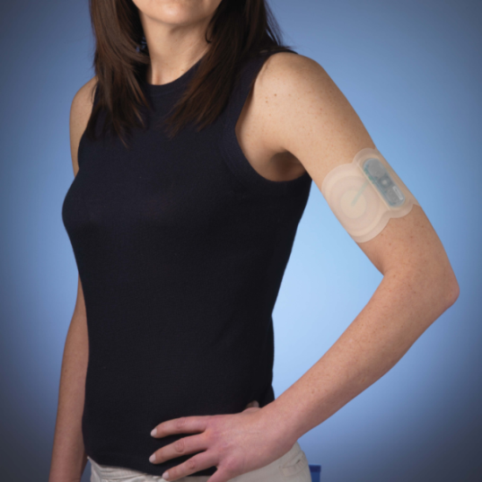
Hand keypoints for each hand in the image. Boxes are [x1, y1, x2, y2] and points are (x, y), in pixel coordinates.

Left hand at [149, 400, 292, 481]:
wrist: (274, 427)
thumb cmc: (262, 419)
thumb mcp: (249, 412)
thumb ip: (244, 412)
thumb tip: (250, 406)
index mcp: (214, 422)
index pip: (183, 424)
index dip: (166, 428)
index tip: (154, 432)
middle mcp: (212, 437)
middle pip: (181, 445)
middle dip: (164, 453)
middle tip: (152, 458)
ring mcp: (220, 453)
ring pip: (190, 464)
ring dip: (175, 472)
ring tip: (165, 476)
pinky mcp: (230, 468)